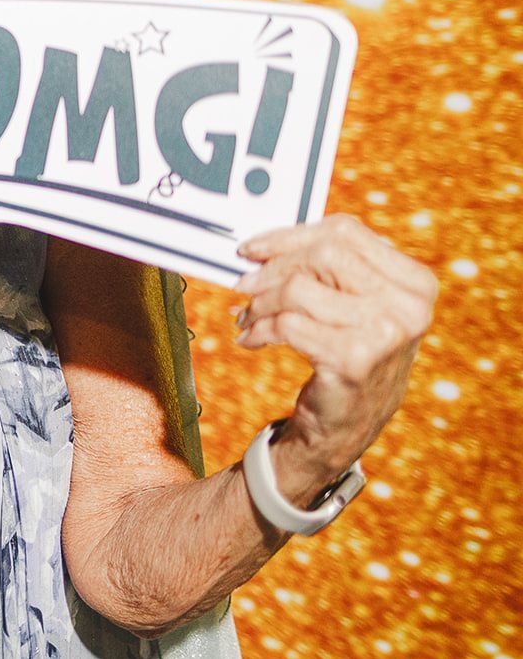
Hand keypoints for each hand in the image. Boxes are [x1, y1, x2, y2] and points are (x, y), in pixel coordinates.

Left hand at [233, 214, 437, 495]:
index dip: (290, 236)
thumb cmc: (346, 354)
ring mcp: (385, 333)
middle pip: (323, 254)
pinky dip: (259, 329)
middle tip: (242, 284)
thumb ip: (327, 268)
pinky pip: (287, 324)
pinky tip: (250, 339)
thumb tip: (264, 243)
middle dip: (272, 267)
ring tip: (247, 316)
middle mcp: (409, 305)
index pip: (345, 232)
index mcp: (415, 282)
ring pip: (299, 288)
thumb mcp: (353, 306)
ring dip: (259, 303)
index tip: (253, 248)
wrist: (346, 426)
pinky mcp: (354, 359)